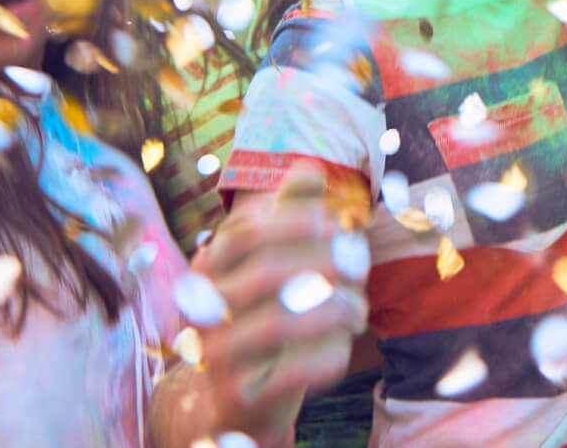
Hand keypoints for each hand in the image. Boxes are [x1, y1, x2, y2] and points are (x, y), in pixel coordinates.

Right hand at [183, 167, 369, 443]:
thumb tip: (309, 168)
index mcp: (209, 268)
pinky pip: (288, 375)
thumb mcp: (273, 263)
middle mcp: (204, 309)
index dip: (297, 221)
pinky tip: (345, 344)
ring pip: (277, 325)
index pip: (245, 233)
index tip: (339, 222)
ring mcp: (215, 357)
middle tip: (362, 265)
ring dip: (334, 310)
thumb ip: (288, 216)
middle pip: (266, 275)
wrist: (238, 397)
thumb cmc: (263, 315)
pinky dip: (327, 355)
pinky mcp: (236, 398)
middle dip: (326, 264)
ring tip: (360, 309)